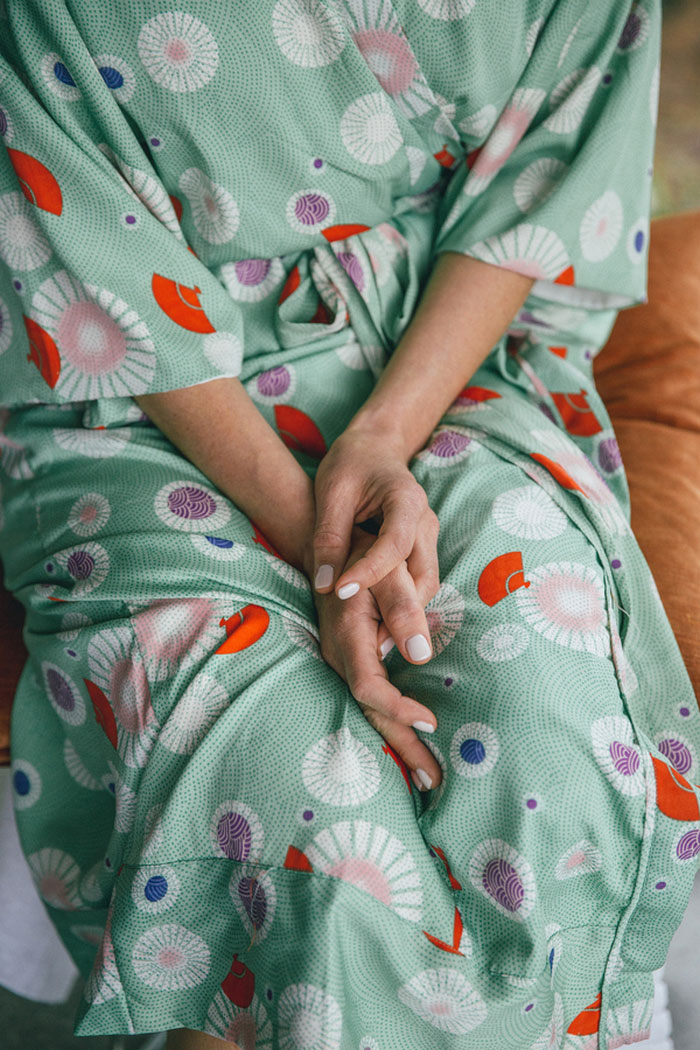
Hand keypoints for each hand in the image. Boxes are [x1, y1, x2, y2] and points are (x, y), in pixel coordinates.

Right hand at [305, 525, 442, 790]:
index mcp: (348, 638)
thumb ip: (403, 608)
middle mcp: (340, 655)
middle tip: (434, 781)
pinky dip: (390, 721)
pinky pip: (370, 697)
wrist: (329, 546)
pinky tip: (409, 738)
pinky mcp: (351, 658)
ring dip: (398, 741)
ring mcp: (343, 660)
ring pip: (369, 708)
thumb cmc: (362, 553)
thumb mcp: (387, 571)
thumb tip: (423, 653)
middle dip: (402, 748)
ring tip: (426, 774)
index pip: (370, 688)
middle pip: (370, 712)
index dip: (399, 709)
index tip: (432, 722)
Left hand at [311, 425, 440, 662]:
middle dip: (403, 611)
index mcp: (406, 499)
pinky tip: (380, 628)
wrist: (375, 447)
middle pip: (423, 574)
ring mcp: (428, 538)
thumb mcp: (332, 492)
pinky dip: (403, 606)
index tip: (340, 592)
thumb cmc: (351, 464)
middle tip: (374, 644)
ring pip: (426, 585)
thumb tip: (326, 585)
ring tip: (375, 645)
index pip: (394, 544)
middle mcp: (426, 521)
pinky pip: (417, 583)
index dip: (370, 572)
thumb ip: (329, 537)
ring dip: (405, 615)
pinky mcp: (421, 550)